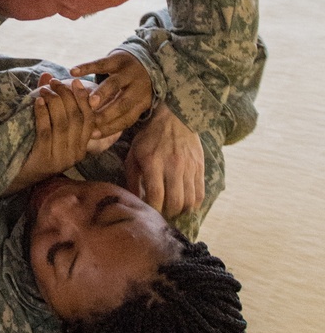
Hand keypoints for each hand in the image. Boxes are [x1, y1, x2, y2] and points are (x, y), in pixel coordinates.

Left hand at [8, 74, 94, 191]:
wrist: (17, 174)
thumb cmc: (34, 146)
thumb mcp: (48, 125)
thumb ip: (51, 102)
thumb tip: (47, 75)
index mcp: (81, 146)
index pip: (90, 120)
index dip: (84, 99)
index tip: (76, 82)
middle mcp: (75, 153)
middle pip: (76, 119)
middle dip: (66, 96)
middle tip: (54, 83)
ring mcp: (61, 158)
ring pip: (63, 123)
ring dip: (54, 102)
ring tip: (44, 90)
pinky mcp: (45, 159)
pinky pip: (46, 131)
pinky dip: (42, 114)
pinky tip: (37, 102)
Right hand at [71, 50, 152, 137]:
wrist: (144, 59)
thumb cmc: (130, 89)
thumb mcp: (131, 102)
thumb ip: (116, 115)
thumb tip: (93, 136)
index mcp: (142, 102)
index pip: (126, 119)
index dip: (110, 128)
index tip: (92, 134)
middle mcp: (138, 87)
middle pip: (123, 103)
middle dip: (107, 113)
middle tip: (89, 120)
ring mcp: (128, 71)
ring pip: (115, 83)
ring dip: (102, 93)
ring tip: (89, 102)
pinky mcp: (117, 58)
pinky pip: (101, 63)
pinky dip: (87, 67)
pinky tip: (73, 72)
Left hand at [124, 103, 204, 217]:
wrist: (175, 118)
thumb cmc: (150, 137)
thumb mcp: (134, 154)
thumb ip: (132, 177)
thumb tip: (134, 199)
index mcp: (153, 163)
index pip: (156, 196)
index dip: (153, 210)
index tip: (148, 212)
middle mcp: (173, 167)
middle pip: (175, 202)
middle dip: (167, 213)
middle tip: (161, 213)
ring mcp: (189, 168)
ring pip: (190, 201)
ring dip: (181, 211)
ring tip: (172, 209)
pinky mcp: (200, 168)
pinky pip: (200, 194)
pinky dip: (193, 204)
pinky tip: (185, 203)